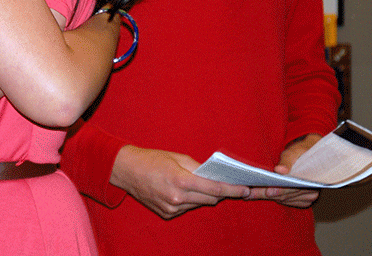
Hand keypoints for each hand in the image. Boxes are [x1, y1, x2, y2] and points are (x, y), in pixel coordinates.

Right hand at [111, 146, 249, 218]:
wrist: (126, 170)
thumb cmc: (152, 159)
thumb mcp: (177, 157)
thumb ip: (198, 169)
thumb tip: (215, 176)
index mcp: (180, 180)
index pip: (214, 188)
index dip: (233, 190)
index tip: (246, 190)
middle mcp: (177, 198)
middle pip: (211, 199)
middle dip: (221, 192)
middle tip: (231, 186)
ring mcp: (172, 208)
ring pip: (200, 204)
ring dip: (204, 196)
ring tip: (198, 184)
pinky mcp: (167, 214)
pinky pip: (188, 208)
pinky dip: (190, 200)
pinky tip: (182, 190)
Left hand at [245, 134, 321, 207]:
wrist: (309, 153)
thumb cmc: (300, 151)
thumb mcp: (294, 151)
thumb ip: (287, 160)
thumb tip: (280, 170)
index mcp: (312, 179)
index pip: (291, 188)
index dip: (278, 190)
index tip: (266, 192)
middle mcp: (312, 191)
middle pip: (285, 196)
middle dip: (266, 194)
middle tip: (249, 194)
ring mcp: (309, 197)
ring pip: (284, 200)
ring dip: (268, 197)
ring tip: (251, 194)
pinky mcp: (304, 200)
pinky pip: (287, 202)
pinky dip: (275, 198)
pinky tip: (263, 194)